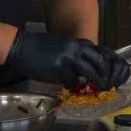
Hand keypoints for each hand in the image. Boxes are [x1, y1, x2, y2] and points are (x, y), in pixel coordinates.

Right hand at [5, 30, 129, 89]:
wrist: (23, 48)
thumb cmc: (42, 47)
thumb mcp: (63, 44)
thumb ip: (76, 53)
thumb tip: (88, 65)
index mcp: (78, 42)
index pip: (99, 52)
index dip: (105, 64)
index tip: (107, 73)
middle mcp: (76, 49)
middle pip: (99, 62)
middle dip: (103, 75)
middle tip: (104, 84)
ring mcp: (69, 59)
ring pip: (89, 73)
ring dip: (92, 82)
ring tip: (91, 87)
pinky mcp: (59, 69)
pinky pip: (71, 81)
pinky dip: (70, 85)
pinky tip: (66, 85)